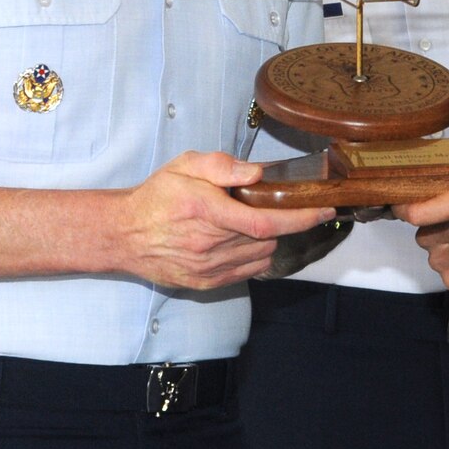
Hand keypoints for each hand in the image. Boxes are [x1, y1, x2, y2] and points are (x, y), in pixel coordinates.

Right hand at [117, 152, 333, 289]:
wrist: (124, 234)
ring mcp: (208, 268)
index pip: (265, 221)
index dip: (300, 218)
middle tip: (279, 206)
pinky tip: (242, 241)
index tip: (323, 210)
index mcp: (207, 211)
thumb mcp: (184, 165)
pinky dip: (255, 257)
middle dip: (284, 222)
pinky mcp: (206, 283)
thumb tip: (256, 173)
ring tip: (252, 221)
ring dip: (268, 239)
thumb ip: (221, 166)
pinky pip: (247, 272)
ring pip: (261, 256)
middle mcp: (210, 244)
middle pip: (268, 239)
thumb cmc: (157, 196)